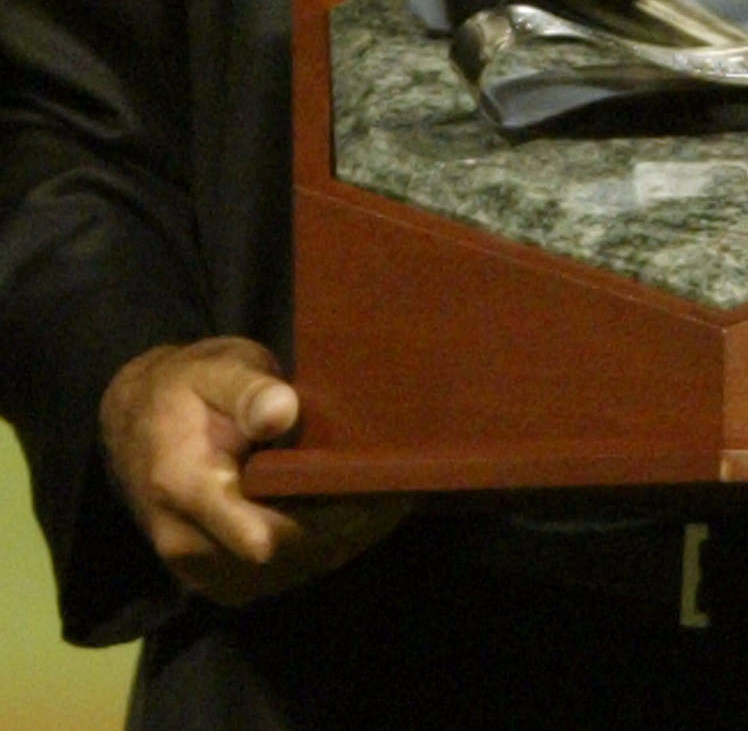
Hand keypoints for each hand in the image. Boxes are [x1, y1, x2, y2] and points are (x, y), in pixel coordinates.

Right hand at [99, 337, 408, 605]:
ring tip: (393, 493)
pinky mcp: (221, 580)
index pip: (247, 524)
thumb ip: (247, 389)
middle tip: (404, 484)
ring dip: (346, 536)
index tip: (373, 501)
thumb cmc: (189, 389)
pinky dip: (328, 546)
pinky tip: (363, 512)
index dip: (319, 519)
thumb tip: (281, 412)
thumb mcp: (215, 370)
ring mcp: (201, 569)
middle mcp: (185, 540)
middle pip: (286, 549)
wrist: (139, 429)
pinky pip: (285, 574)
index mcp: (183, 484)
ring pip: (292, 568)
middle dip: (348, 520)